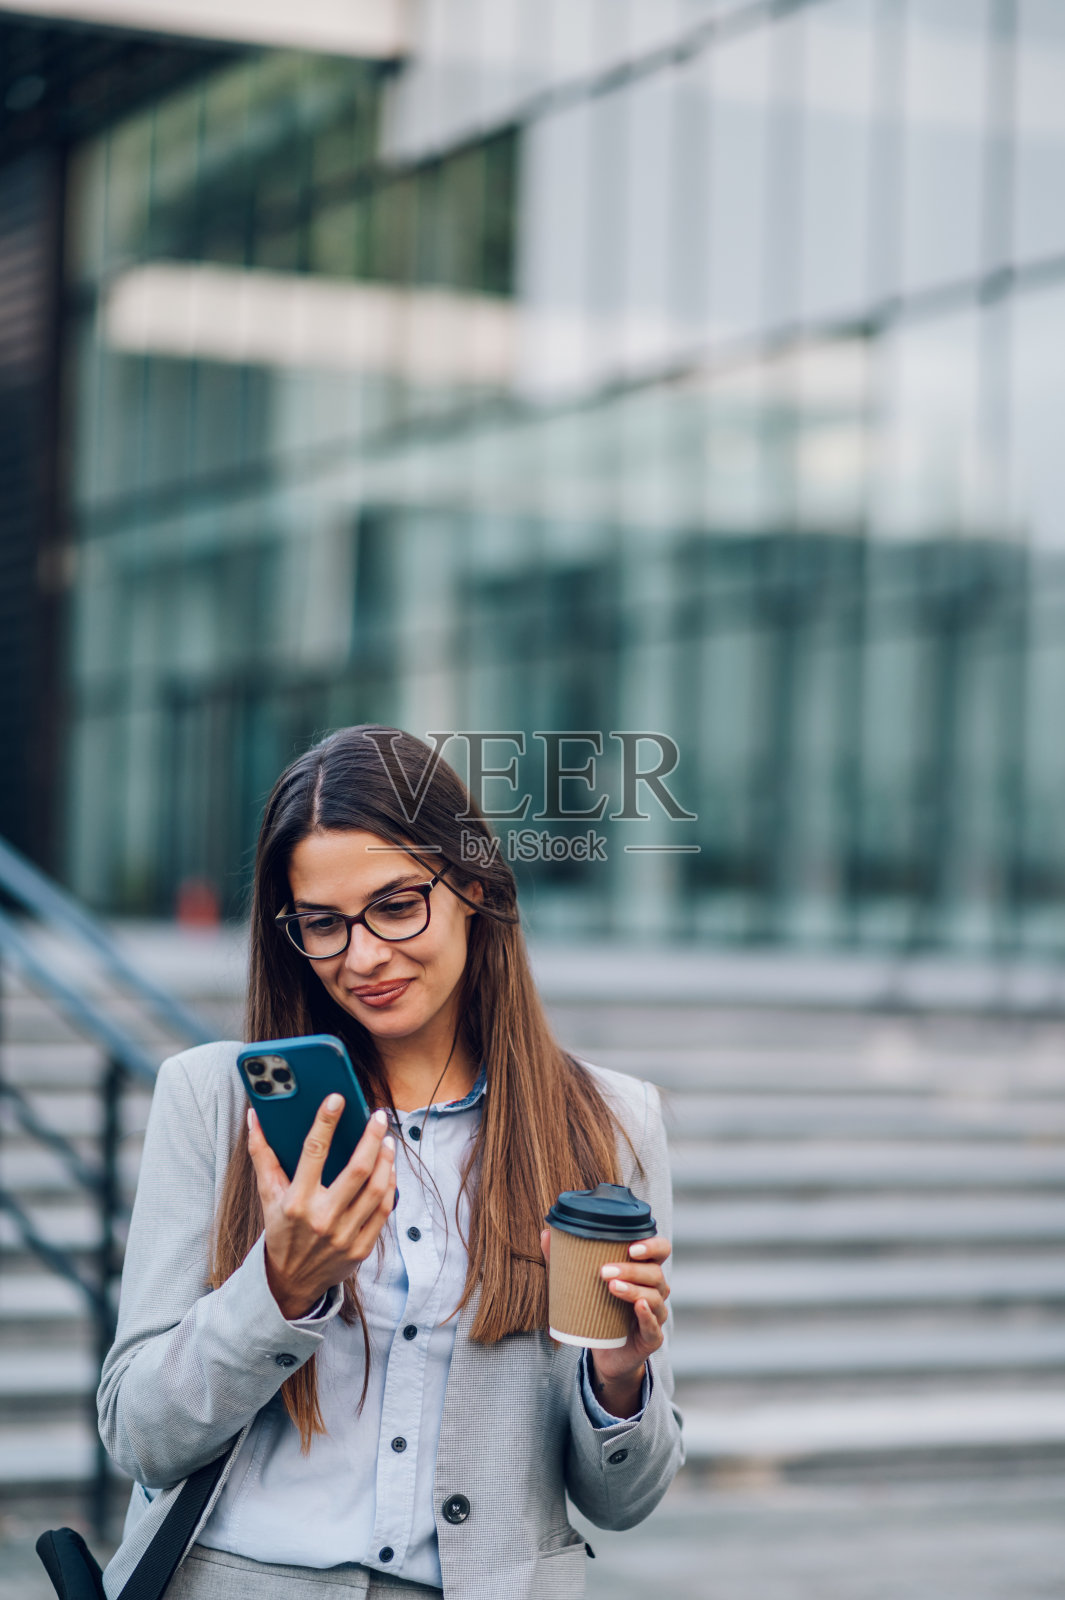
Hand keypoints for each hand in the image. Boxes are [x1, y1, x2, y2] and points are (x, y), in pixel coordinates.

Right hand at [248, 1096, 395, 1319]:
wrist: (290, 1281)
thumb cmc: (280, 1230)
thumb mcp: (268, 1194)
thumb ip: (262, 1154)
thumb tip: (255, 1116)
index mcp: (296, 1202)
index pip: (313, 1152)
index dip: (325, 1122)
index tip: (337, 1099)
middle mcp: (321, 1218)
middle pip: (357, 1170)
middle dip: (372, 1138)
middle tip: (378, 1116)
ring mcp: (344, 1235)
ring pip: (377, 1190)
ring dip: (386, 1160)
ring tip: (387, 1140)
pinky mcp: (361, 1248)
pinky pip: (383, 1211)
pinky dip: (390, 1186)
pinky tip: (389, 1169)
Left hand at [540, 1230, 671, 1417]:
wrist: (606, 1354)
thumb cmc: (599, 1311)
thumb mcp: (583, 1285)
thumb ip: (566, 1260)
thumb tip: (545, 1234)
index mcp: (644, 1271)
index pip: (660, 1250)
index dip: (652, 1246)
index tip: (630, 1247)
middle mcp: (655, 1290)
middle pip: (655, 1273)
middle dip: (631, 1269)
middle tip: (603, 1270)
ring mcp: (656, 1314)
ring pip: (654, 1297)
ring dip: (633, 1289)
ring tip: (611, 1286)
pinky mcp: (653, 1337)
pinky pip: (654, 1325)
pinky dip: (647, 1315)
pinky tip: (638, 1306)